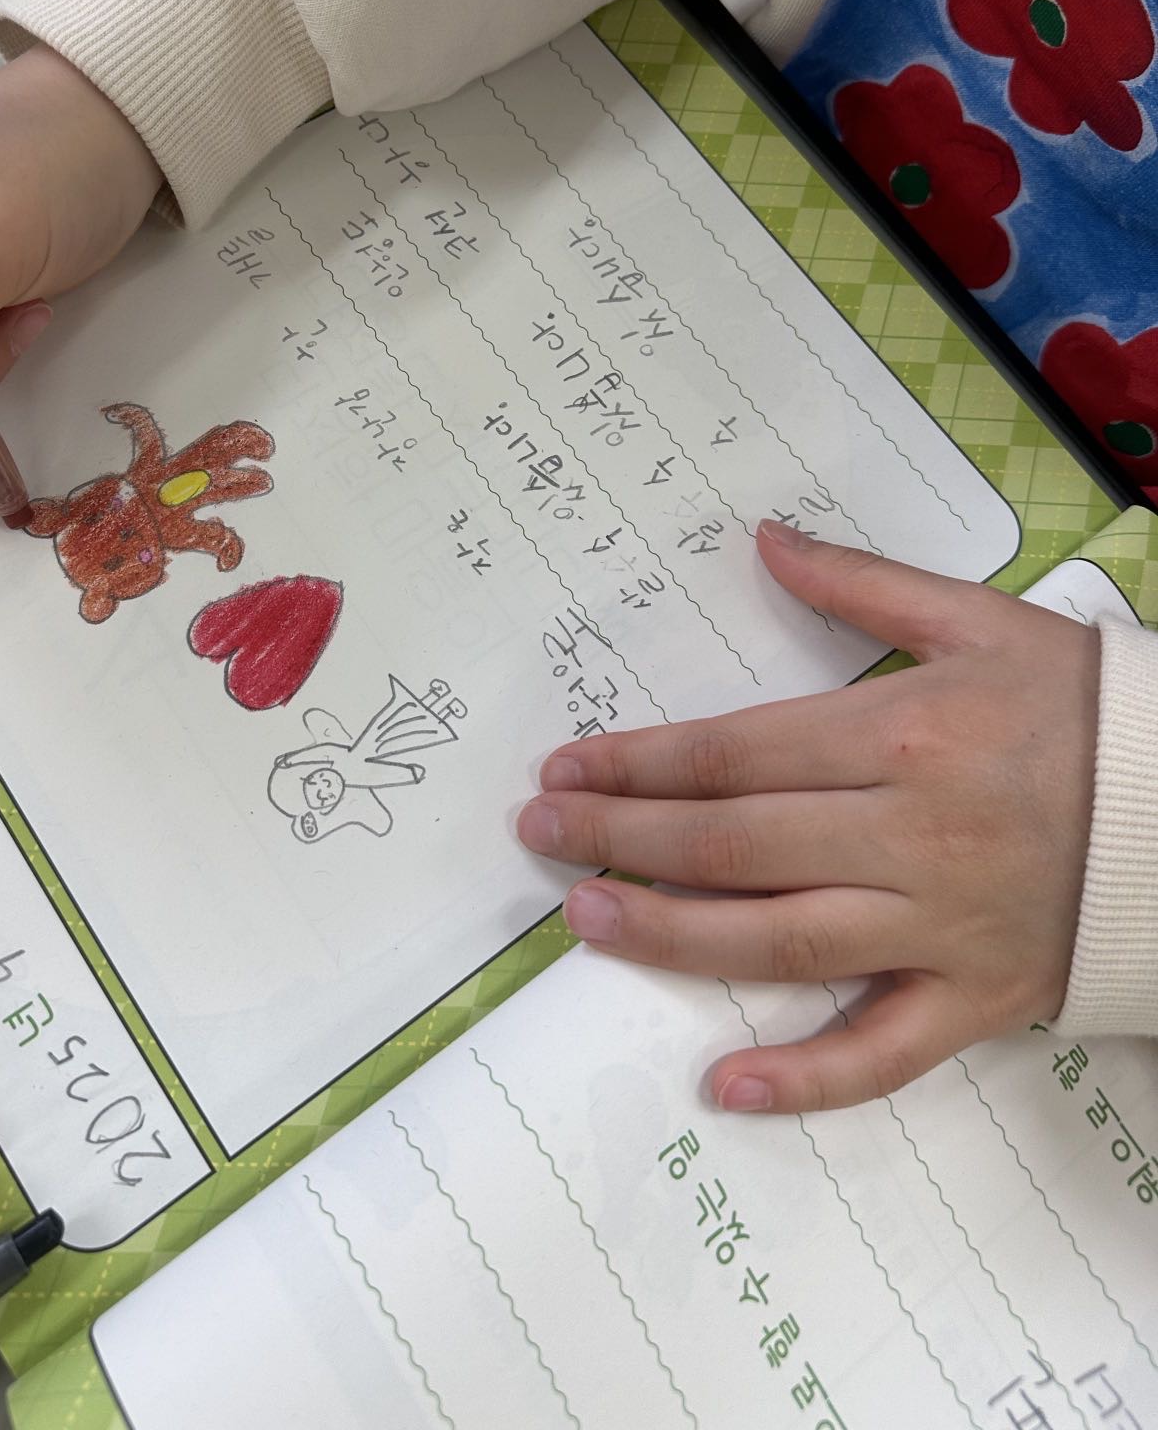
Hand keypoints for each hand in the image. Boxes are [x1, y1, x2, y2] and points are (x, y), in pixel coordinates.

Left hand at [517, 521, 1099, 1113]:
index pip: (734, 755)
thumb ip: (861, 583)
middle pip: (733, 846)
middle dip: (621, 838)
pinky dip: (806, 1078)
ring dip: (670, 936)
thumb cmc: (1080, 705)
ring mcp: (940, 927)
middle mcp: (908, 837)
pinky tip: (725, 1084)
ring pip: (779, 942)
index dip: (639, 763)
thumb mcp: (980, 618)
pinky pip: (884, 1053)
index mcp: (900, 737)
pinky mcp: (978, 997)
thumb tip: (762, 537)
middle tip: (540, 835)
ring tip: (583, 918)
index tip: (567, 766)